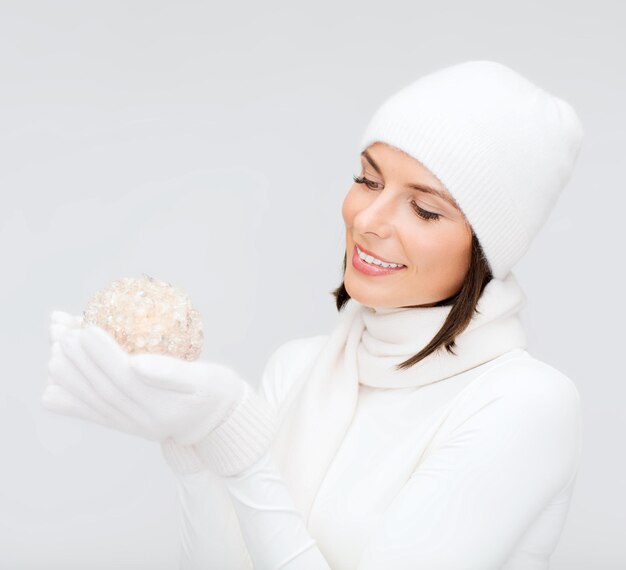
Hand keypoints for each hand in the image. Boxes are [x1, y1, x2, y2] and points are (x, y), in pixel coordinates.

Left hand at [42, 311, 275, 475]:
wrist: (218, 422)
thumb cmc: (215, 390)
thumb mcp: (203, 378)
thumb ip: (170, 372)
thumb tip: (135, 363)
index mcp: (161, 406)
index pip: (124, 377)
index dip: (102, 352)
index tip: (85, 328)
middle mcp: (140, 421)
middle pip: (101, 388)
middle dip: (77, 358)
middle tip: (60, 331)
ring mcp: (131, 425)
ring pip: (92, 400)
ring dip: (68, 374)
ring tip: (52, 346)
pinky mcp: (126, 425)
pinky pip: (94, 415)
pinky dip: (69, 404)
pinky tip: (49, 391)